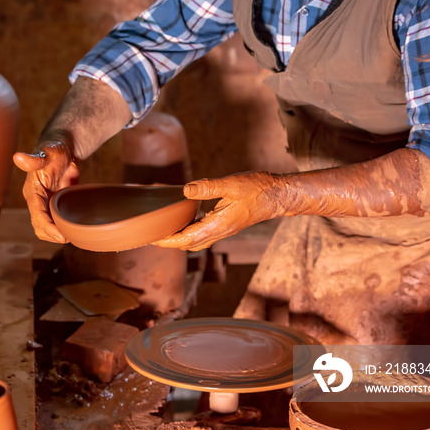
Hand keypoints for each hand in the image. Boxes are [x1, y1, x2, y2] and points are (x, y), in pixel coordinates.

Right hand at [13, 142, 78, 242]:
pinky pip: (54, 222)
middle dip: (52, 235)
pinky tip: (73, 231)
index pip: (37, 215)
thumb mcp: (48, 152)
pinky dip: (61, 229)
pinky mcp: (54, 205)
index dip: (48, 227)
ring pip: (46, 227)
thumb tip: (18, 158)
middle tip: (69, 238)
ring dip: (56, 234)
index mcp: (32, 191)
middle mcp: (36, 200)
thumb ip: (35, 158)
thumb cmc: (55, 149)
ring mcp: (45, 204)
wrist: (64, 149)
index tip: (61, 236)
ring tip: (71, 237)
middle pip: (39, 226)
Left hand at [153, 172, 279, 250]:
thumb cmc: (258, 189)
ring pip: (195, 241)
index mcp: (218, 226)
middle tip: (151, 234)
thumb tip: (185, 190)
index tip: (152, 238)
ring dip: (178, 238)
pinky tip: (184, 219)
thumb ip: (208, 187)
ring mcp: (222, 230)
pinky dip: (189, 230)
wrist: (278, 196)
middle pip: (187, 244)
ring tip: (163, 228)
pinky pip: (202, 233)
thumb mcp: (232, 184)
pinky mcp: (225, 225)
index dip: (167, 241)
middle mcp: (219, 232)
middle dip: (168, 242)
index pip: (185, 240)